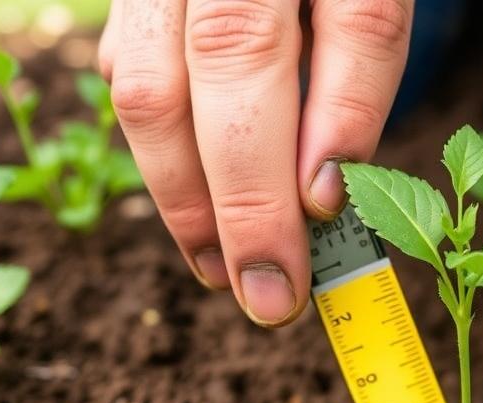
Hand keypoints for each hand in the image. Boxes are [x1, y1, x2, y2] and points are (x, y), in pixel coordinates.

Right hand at [98, 0, 412, 325]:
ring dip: (185, 197)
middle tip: (271, 295)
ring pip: (152, 81)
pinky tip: (191, 205)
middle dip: (249, 197)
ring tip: (223, 270)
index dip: (343, 119)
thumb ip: (358, 64)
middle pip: (234, 58)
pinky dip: (155, 152)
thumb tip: (320, 190)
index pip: (357, 22)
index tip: (327, 211)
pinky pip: (123, 71)